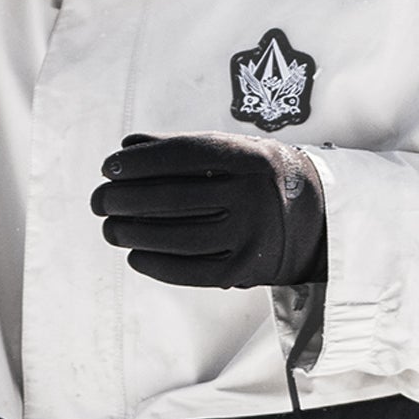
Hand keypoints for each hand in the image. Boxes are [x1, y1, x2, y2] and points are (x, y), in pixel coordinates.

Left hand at [91, 132, 327, 287]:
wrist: (318, 218)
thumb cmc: (260, 178)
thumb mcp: (234, 150)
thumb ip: (181, 148)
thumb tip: (126, 147)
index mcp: (250, 158)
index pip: (181, 156)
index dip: (138, 162)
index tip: (109, 167)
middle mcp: (253, 196)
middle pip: (172, 199)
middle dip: (124, 200)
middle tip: (100, 200)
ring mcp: (250, 236)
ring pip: (176, 237)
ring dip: (132, 234)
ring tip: (110, 228)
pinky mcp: (246, 270)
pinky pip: (190, 271)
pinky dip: (156, 264)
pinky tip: (135, 254)